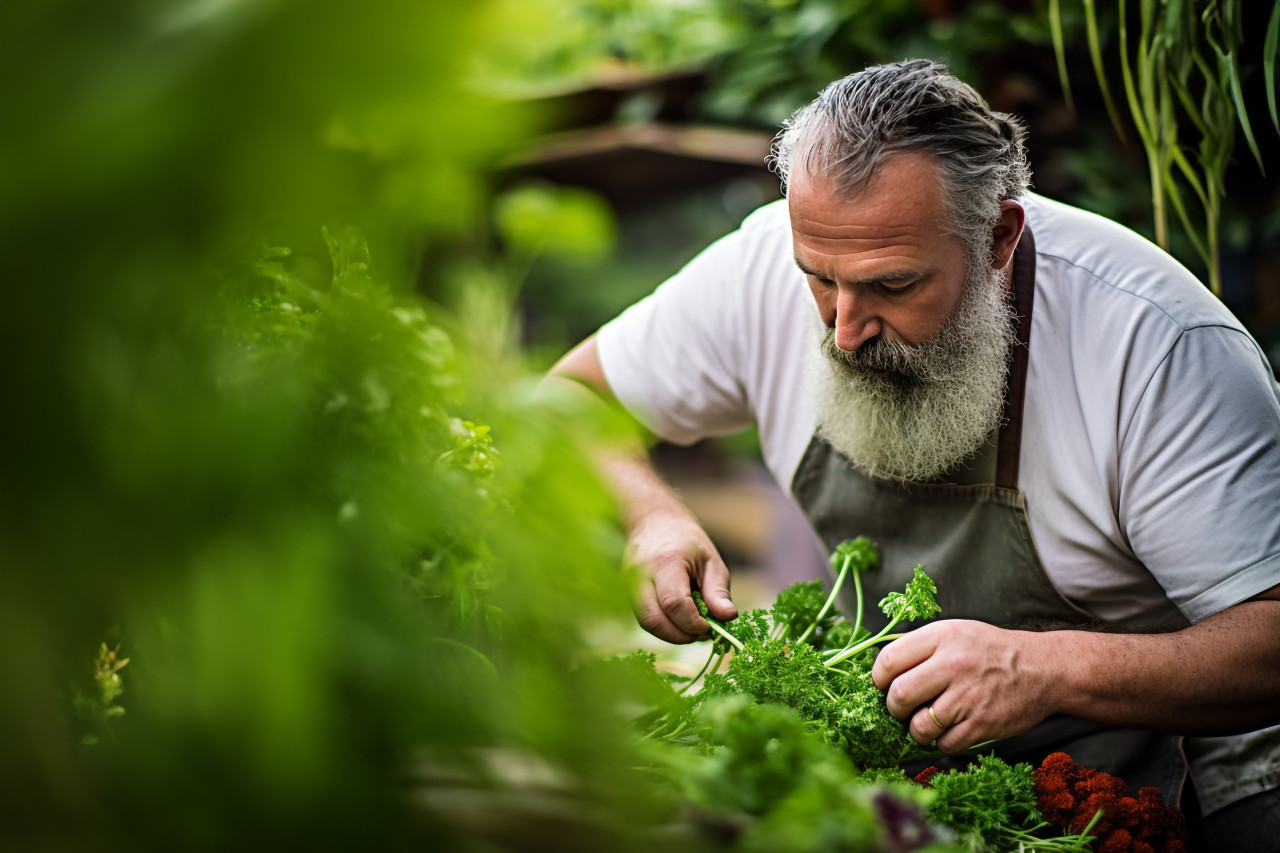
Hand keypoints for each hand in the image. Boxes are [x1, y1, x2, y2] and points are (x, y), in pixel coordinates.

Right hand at [628, 512, 736, 643]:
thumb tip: (728, 619)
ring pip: (645, 622)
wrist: (654, 521)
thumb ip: (718, 592)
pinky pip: (644, 617)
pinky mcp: (625, 591)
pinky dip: (663, 626)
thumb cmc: (687, 542)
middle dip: (680, 636)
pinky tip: (679, 621)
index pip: (674, 603)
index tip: (710, 628)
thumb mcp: (711, 561)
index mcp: (666, 561)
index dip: (692, 624)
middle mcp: (640, 573)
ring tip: (692, 627)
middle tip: (702, 634)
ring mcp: (628, 582)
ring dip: (671, 634)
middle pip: (653, 619)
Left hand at [871, 619, 1054, 752]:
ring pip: (919, 726)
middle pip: (899, 696)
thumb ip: (920, 647)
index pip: (889, 661)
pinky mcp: (982, 724)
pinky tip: (948, 730)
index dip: (879, 679)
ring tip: (925, 722)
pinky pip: (944, 743)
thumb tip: (883, 671)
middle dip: (893, 708)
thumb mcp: (955, 632)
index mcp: (941, 637)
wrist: (1043, 669)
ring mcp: (968, 696)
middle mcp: (953, 665)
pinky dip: (940, 742)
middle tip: (901, 709)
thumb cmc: (991, 651)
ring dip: (915, 730)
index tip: (884, 685)